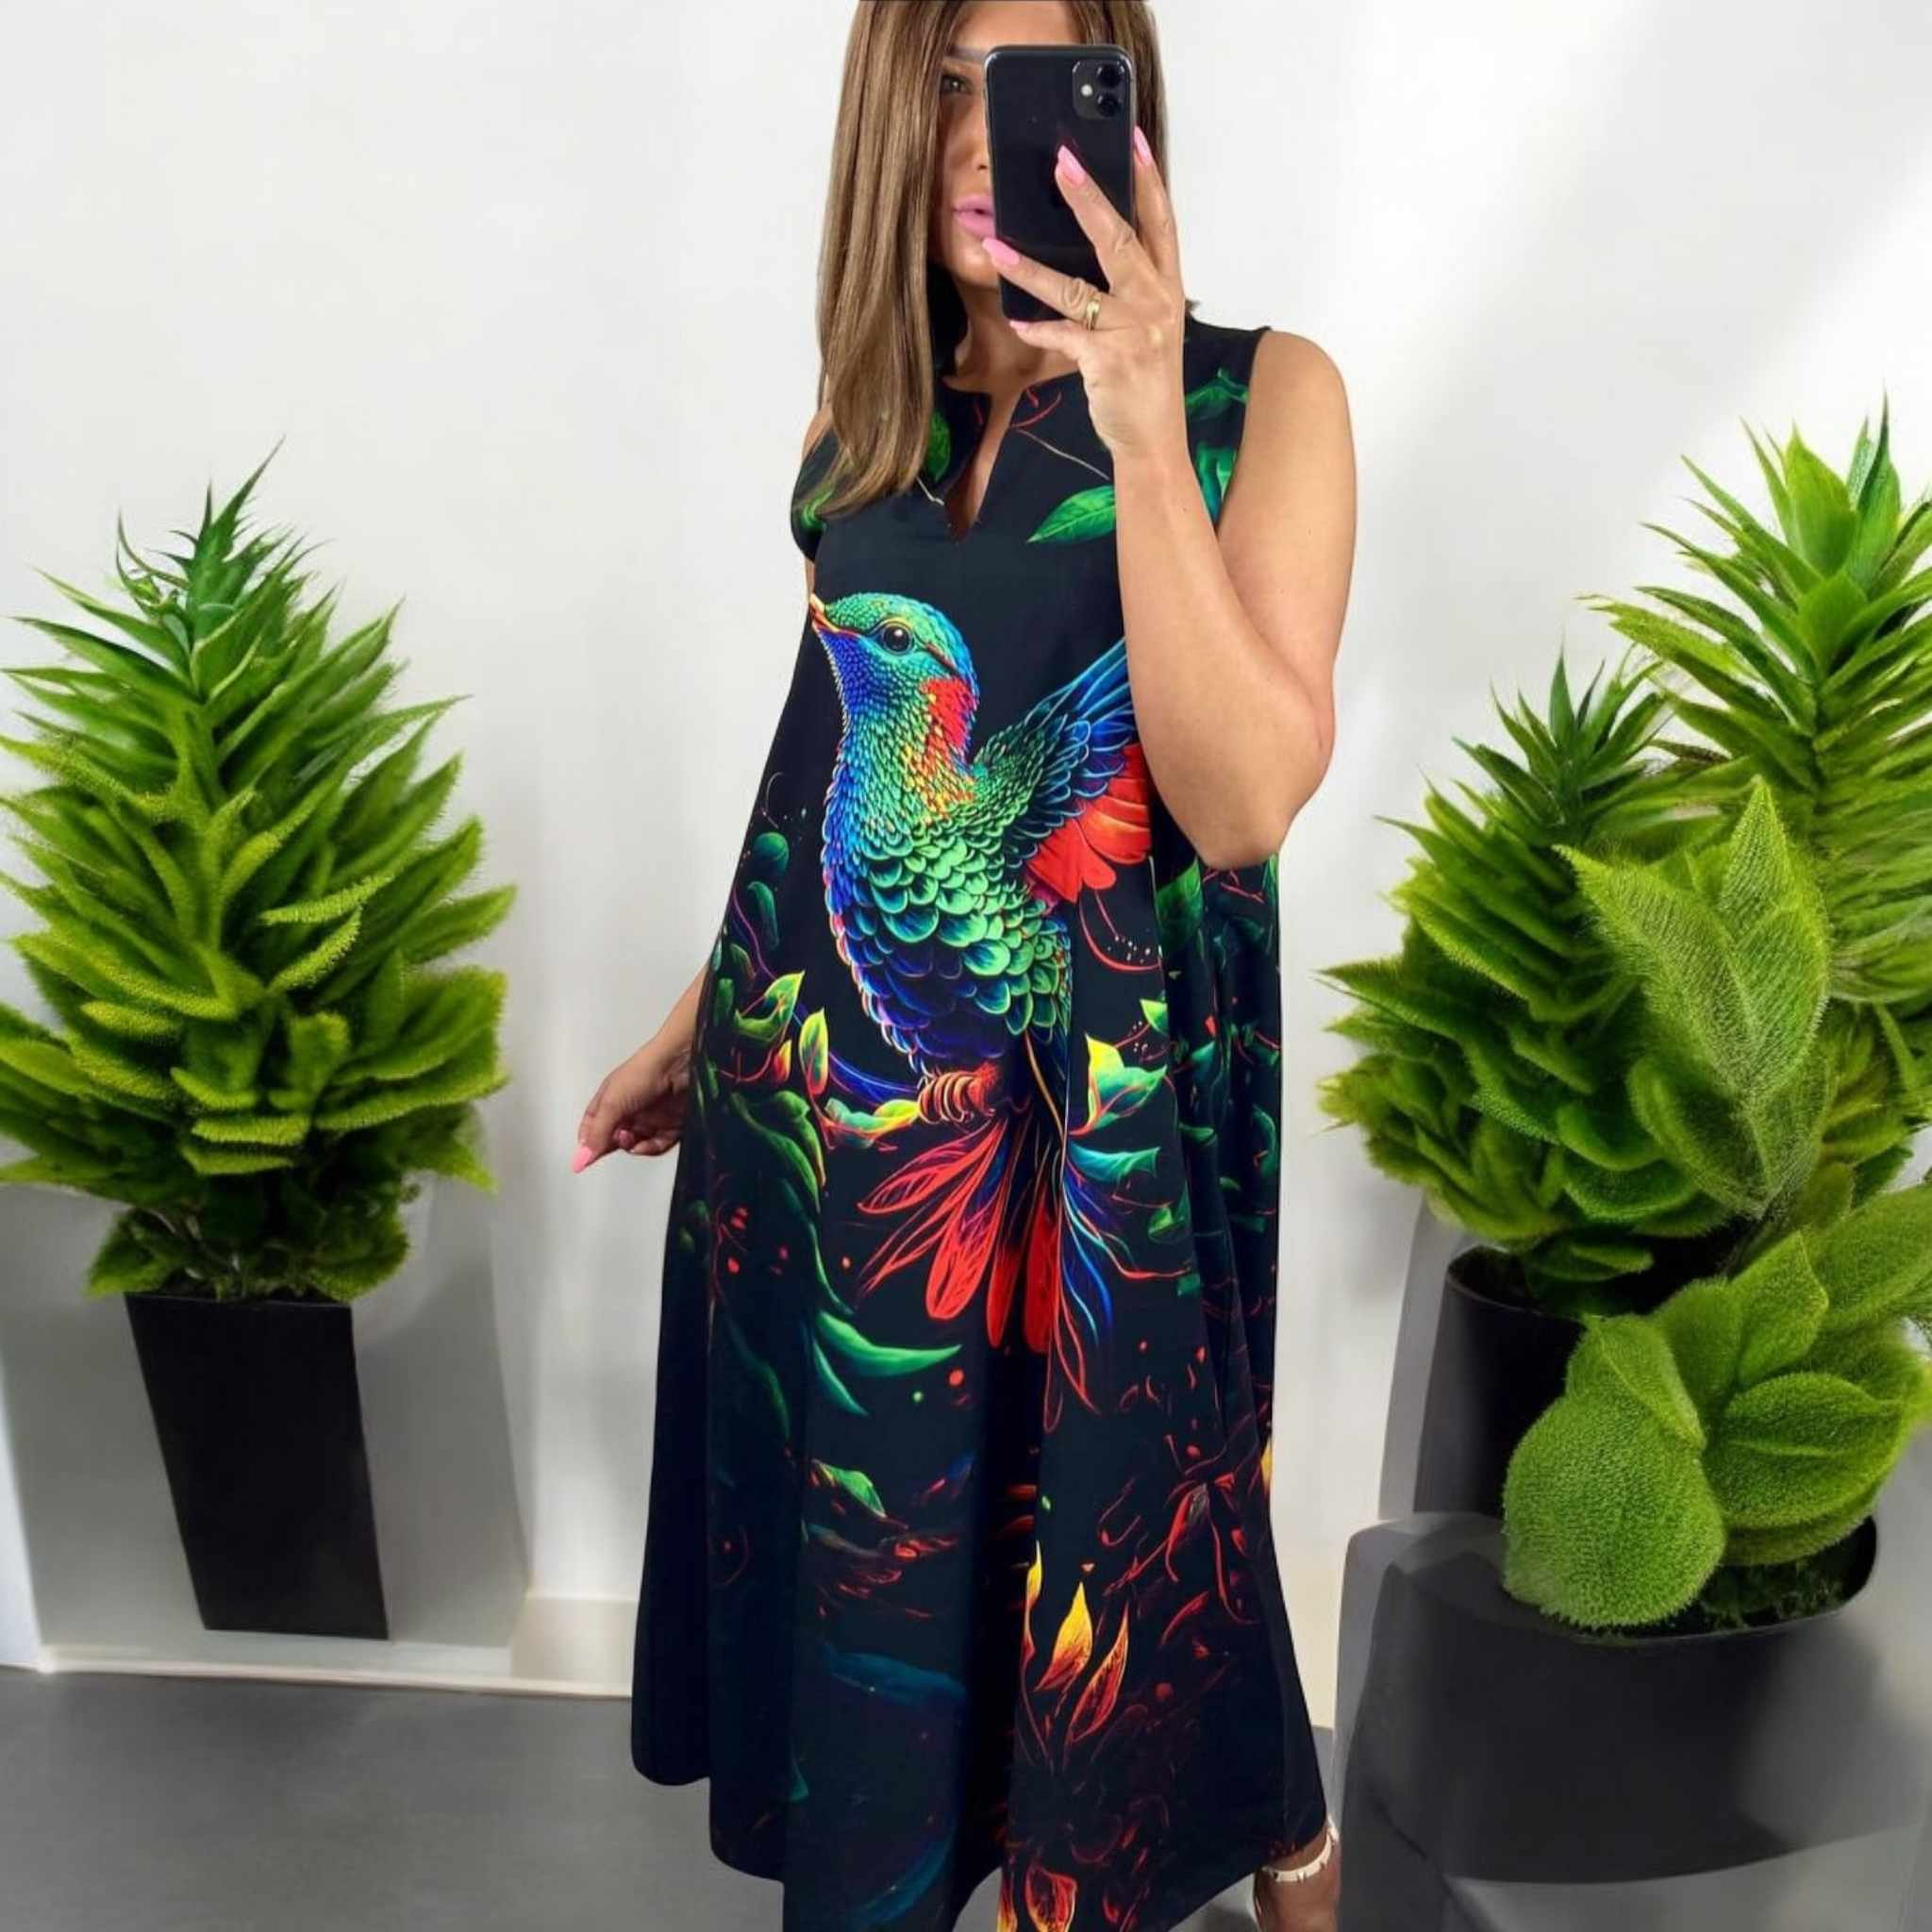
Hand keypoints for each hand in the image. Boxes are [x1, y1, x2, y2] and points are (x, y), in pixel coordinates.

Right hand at [573, 1024, 693, 1171]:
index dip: (588, 1142)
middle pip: (614, 1138)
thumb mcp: (612, 1103)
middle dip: (611, 1145)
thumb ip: (598, 1133)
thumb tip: (582, 1158)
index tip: (584, 1158)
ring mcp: (649, 1118)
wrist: (679, 1064)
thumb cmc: (642, 1073)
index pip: (592, 1126)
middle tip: (615, 1141)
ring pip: (636, 1145)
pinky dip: (650, 1149)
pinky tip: (645, 1145)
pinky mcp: (670, 1125)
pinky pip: (658, 1145)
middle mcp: (628, 1110)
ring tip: (630, 1138)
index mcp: (609, 1100)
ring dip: (631, 1147)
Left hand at [979, 127, 1186, 461]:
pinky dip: (1037, 329)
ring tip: (996, 243)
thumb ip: (1126, 291)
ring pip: (1075, 287)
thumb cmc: (1144, 381)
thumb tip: (1084, 253)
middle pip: (1119, 239)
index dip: (1149, 180)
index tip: (1134, 138)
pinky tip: (1018, 323)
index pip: (1161, 223)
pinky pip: (1062, 335)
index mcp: (1168, 288)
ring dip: (1030, 266)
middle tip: (1062, 160)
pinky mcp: (1107, 360)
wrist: (1154, 442)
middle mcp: (1156, 302)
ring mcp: (1133, 331)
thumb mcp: (1147, 328)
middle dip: (1088, 198)